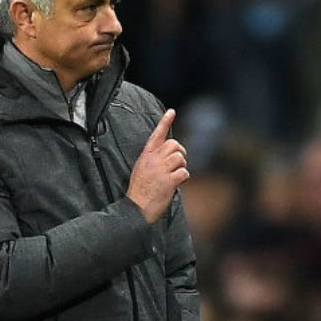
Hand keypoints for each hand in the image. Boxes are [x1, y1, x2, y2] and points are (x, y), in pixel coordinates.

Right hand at [127, 109, 188, 223]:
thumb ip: (153, 159)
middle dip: (180, 153)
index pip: (156, 135)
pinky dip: (184, 178)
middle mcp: (153, 160)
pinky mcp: (168, 180)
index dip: (165, 122)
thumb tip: (170, 154)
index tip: (172, 111)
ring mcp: (160, 170)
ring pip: (180, 157)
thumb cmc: (140, 191)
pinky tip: (176, 184)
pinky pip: (184, 172)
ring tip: (174, 176)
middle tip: (178, 164)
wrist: (135, 208)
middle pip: (174, 144)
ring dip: (182, 166)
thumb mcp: (141, 169)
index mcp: (145, 156)